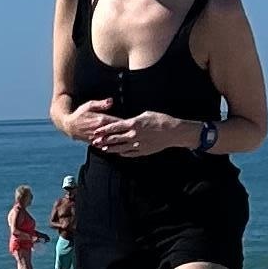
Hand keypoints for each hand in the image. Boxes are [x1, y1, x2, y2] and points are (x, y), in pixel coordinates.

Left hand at [86, 110, 200, 160]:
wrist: (173, 132)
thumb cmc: (160, 120)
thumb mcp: (145, 114)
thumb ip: (133, 119)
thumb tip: (126, 121)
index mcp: (133, 124)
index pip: (114, 127)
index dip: (104, 130)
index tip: (96, 131)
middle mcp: (134, 135)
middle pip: (114, 139)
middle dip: (103, 140)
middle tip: (95, 142)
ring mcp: (138, 144)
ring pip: (120, 148)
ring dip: (110, 148)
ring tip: (103, 149)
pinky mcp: (143, 151)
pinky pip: (129, 153)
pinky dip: (122, 153)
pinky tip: (117, 153)